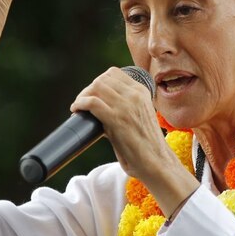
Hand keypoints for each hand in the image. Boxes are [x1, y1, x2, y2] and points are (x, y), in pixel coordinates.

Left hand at [70, 69, 197, 215]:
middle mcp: (135, 95)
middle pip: (102, 79)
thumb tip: (99, 109)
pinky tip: (76, 111)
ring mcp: (126, 106)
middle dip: (88, 89)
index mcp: (142, 92)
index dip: (98, 82)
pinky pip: (92, 102)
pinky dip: (80, 104)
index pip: (113, 73)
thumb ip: (123, 109)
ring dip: (83, 96)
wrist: (157, 162)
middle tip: (83, 103)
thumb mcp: (139, 117)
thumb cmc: (146, 145)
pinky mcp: (117, 119)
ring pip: (96, 87)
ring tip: (79, 108)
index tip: (92, 95)